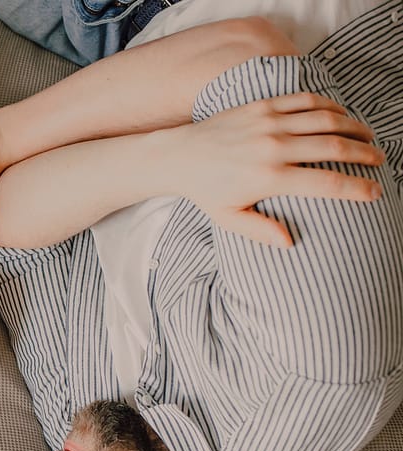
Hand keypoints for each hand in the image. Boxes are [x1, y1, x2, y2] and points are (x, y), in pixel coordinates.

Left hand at [176, 93, 383, 246]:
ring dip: (354, 126)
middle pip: (334, 146)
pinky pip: (305, 100)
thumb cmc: (206, 191)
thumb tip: (290, 242)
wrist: (179, 156)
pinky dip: (330, 106)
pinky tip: (342, 116)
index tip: (374, 192)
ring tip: (368, 138)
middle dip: (363, 154)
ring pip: (326, 119)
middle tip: (379, 161)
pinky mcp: (261, 105)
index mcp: (268, 178)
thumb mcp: (229, 218)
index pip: (325, 183)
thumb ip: (260, 231)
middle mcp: (271, 147)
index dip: (356, 188)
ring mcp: (267, 122)